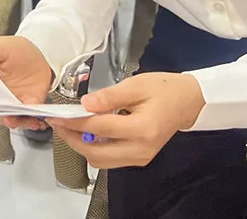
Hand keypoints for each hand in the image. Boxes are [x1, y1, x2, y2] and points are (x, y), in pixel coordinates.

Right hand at [0, 36, 54, 131]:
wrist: (39, 51)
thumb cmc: (16, 49)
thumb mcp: (0, 46)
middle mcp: (0, 95)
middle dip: (1, 117)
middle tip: (6, 117)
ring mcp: (15, 101)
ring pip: (12, 118)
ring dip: (16, 122)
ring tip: (19, 120)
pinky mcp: (30, 103)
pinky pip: (30, 116)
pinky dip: (32, 121)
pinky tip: (35, 120)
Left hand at [48, 72, 205, 168]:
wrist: (189, 101)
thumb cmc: (165, 89)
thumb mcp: (136, 85)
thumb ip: (109, 96)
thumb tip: (84, 105)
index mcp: (142, 129)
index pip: (100, 129)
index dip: (75, 123)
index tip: (57, 116)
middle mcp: (141, 149)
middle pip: (97, 154)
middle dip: (73, 140)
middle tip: (59, 124)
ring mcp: (141, 157)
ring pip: (102, 161)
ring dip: (82, 147)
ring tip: (70, 127)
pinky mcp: (140, 159)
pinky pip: (111, 160)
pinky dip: (95, 148)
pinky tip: (88, 133)